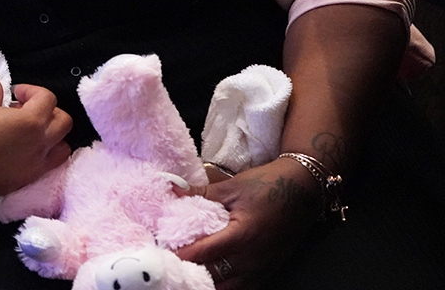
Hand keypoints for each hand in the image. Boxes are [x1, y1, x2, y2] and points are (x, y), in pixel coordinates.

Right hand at [0, 82, 72, 203]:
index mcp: (31, 121)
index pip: (48, 98)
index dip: (32, 91)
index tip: (16, 93)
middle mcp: (40, 143)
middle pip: (63, 121)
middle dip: (48, 111)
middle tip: (25, 110)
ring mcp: (36, 163)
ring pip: (63, 146)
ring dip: (52, 134)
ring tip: (30, 131)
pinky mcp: (28, 179)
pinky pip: (49, 164)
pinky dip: (44, 153)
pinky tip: (23, 149)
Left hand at [172, 156, 322, 287]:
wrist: (303, 190)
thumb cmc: (268, 185)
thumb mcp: (232, 187)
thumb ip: (200, 193)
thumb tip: (173, 189)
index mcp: (242, 236)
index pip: (204, 253)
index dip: (181, 256)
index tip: (162, 253)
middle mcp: (253, 259)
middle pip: (215, 277)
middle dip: (191, 272)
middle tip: (170, 264)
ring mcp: (262, 268)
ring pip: (229, 289)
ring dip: (207, 283)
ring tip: (188, 273)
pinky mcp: (268, 271)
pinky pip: (244, 288)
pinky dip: (226, 286)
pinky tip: (211, 279)